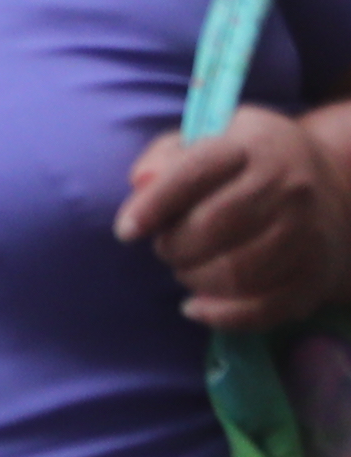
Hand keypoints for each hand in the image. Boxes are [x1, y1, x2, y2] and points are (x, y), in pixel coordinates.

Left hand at [122, 106, 350, 332]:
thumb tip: (142, 181)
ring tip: (188, 269)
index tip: (125, 232)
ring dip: (195, 279)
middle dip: (174, 246)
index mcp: (254, 147)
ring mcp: (309, 231)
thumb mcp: (208, 140)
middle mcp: (289, 186)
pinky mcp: (316, 274)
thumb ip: (167, 156)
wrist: (330, 191)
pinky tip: (197, 306)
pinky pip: (263, 309)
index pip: (196, 173)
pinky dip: (220, 315)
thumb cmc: (246, 167)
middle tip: (168, 248)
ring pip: (237, 273)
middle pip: (214, 226)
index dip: (154, 205)